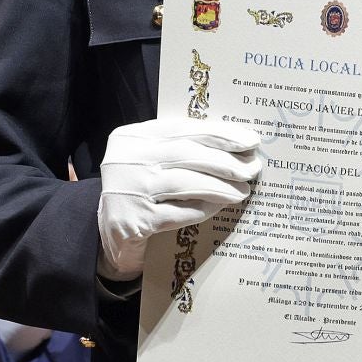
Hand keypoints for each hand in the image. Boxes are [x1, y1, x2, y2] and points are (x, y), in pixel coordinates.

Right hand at [97, 118, 261, 281]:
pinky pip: (178, 212)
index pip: (183, 128)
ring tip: (243, 190)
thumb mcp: (151, 160)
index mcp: (132, 136)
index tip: (249, 139)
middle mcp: (126, 159)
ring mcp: (128, 190)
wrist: (109, 233)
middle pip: (186, 153)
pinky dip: (203, 208)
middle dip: (225, 160)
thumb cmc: (140, 190)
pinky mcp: (134, 220)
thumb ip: (179, 148)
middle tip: (253, 167)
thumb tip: (234, 144)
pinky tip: (220, 207)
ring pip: (185, 183)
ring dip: (220, 187)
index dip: (220, 133)